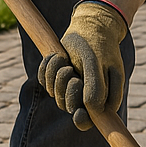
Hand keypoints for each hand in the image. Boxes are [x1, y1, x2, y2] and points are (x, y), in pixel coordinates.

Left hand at [39, 0, 127, 130]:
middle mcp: (84, 96)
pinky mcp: (56, 79)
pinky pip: (44, 80)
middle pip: (67, 106)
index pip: (89, 119)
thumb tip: (93, 109)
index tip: (78, 115)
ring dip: (55, 74)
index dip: (82, 120)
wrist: (90, 26)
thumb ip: (96, 86)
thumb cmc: (97, 45)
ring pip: (54, 93)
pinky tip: (57, 56)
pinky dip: (47, 67)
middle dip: (66, 88)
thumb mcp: (97, 63)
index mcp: (101, 97)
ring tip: (64, 59)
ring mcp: (70, 88)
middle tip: (70, 71)